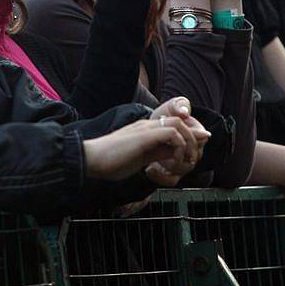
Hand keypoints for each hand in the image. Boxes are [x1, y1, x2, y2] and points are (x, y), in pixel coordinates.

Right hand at [84, 116, 209, 183]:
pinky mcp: (145, 135)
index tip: (191, 157)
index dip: (187, 140)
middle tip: (191, 161)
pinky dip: (179, 148)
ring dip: (188, 144)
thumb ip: (158, 153)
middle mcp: (148, 125)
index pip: (175, 127)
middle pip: (182, 123)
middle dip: (193, 142)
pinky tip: (173, 162)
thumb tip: (175, 154)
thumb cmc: (111, 161)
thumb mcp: (142, 159)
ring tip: (184, 162)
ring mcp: (146, 128)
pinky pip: (173, 133)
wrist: (92, 159)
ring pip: (180, 125)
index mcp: (146, 130)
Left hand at [149, 97, 209, 183]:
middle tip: (163, 154)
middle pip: (191, 161)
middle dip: (177, 159)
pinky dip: (160, 177)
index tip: (174, 141)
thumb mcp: (170, 107)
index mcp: (195, 135)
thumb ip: (179, 106)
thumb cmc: (163, 117)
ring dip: (168, 167)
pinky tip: (149, 169)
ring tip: (154, 162)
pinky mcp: (170, 171)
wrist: (147, 130)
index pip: (199, 143)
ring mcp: (180, 162)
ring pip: (182, 172)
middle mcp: (190, 150)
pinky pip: (170, 180)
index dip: (188, 144)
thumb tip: (184, 112)